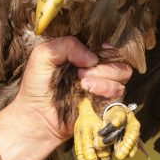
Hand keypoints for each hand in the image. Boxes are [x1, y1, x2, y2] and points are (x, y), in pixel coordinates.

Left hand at [0, 37, 132, 159]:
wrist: (37, 115)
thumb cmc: (37, 84)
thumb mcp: (43, 55)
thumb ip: (66, 45)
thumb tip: (92, 57)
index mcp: (84, 56)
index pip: (107, 46)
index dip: (106, 47)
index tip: (97, 49)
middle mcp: (96, 70)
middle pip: (119, 60)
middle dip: (103, 65)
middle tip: (80, 73)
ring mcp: (103, 87)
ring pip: (123, 74)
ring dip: (104, 78)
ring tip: (83, 83)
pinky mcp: (105, 103)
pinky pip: (119, 93)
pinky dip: (106, 91)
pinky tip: (88, 92)